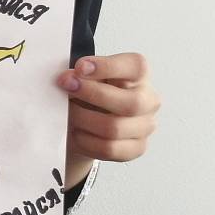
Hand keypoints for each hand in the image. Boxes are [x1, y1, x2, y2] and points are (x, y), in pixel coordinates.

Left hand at [57, 53, 159, 177]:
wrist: (86, 123)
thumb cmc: (88, 94)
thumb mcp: (86, 77)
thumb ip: (81, 74)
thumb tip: (69, 78)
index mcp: (138, 76)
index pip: (136, 66)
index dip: (108, 66)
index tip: (80, 67)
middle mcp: (147, 101)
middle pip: (131, 103)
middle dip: (93, 94)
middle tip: (67, 87)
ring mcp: (144, 126)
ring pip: (115, 128)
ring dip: (83, 119)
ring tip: (68, 113)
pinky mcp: (135, 148)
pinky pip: (108, 148)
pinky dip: (86, 141)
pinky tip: (77, 131)